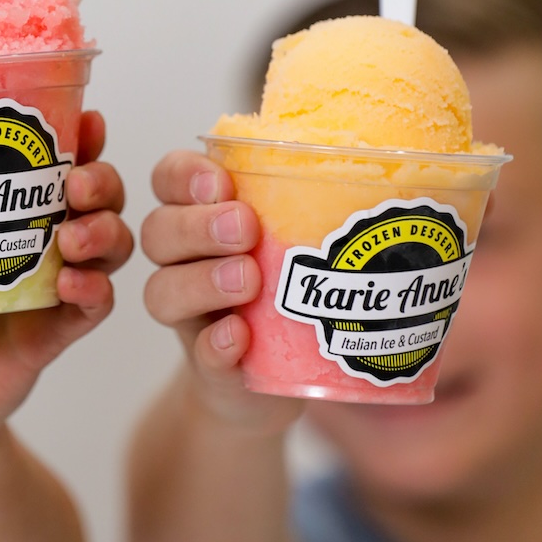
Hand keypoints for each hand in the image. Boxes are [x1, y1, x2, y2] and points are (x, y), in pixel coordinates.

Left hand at [0, 109, 132, 466]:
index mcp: (11, 218)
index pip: (61, 165)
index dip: (82, 140)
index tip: (85, 120)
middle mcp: (45, 247)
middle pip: (100, 199)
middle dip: (102, 180)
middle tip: (76, 182)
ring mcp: (56, 290)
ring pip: (111, 247)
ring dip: (105, 232)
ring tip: (74, 238)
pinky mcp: (56, 335)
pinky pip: (95, 308)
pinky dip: (95, 291)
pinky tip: (73, 285)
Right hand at [142, 150, 302, 433]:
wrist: (278, 376)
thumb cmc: (290, 282)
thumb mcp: (296, 230)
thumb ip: (311, 198)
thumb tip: (384, 166)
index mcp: (199, 214)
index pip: (168, 179)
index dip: (184, 175)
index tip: (221, 181)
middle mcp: (183, 260)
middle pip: (158, 231)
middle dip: (198, 225)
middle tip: (245, 228)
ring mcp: (191, 315)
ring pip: (162, 289)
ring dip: (202, 280)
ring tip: (248, 280)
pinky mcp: (210, 365)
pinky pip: (199, 353)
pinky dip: (216, 343)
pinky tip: (239, 336)